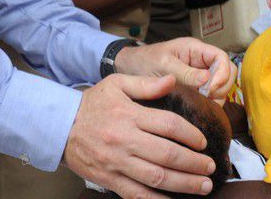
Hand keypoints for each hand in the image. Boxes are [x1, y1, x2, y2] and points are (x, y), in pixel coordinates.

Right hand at [64, 74, 214, 197]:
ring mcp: (118, 163)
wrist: (60, 126)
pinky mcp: (111, 179)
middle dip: (194, 163)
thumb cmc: (91, 105)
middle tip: (210, 167)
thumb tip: (172, 81)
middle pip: (167, 154)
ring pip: (157, 177)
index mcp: (129, 115)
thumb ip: (146, 84)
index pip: (169, 125)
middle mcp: (125, 140)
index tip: (202, 141)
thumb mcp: (116, 85)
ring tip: (203, 185)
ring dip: (184, 183)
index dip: (191, 134)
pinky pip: (137, 195)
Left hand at [114, 38, 234, 103]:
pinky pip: (210, 95)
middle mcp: (201, 61)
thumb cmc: (144, 62)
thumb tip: (208, 81)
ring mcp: (199, 75)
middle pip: (227, 73)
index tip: (210, 90)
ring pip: (221, 86)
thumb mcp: (163, 66)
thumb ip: (185, 73)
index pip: (222, 58)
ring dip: (216, 97)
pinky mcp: (195, 88)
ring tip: (201, 107)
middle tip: (207, 101)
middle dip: (221, 88)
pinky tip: (199, 110)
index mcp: (195, 49)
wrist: (128, 70)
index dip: (222, 74)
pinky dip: (209, 103)